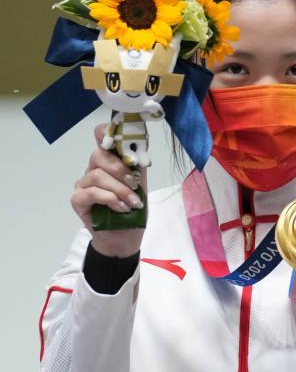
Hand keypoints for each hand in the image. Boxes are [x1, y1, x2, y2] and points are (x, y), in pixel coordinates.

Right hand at [71, 124, 146, 257]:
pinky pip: (91, 193)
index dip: (109, 134)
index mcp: (108, 164)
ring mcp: (83, 185)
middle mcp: (93, 171)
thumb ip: (138, 168)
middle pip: (98, 156)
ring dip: (119, 189)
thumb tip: (139, 148)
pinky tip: (121, 208)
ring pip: (97, 175)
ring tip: (132, 203)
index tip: (123, 141)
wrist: (125, 238)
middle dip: (120, 169)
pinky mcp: (78, 200)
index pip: (101, 139)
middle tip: (134, 185)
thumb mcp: (141, 187)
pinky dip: (109, 199)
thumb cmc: (132, 211)